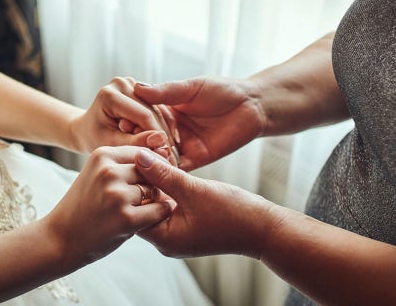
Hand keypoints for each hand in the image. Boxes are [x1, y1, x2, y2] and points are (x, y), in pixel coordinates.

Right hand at [44, 146, 175, 265]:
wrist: (59, 239)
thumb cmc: (83, 206)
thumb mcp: (97, 174)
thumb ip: (124, 164)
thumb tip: (163, 155)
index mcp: (102, 155)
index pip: (142, 153)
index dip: (149, 168)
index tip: (143, 182)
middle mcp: (109, 172)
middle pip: (150, 172)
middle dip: (149, 185)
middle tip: (134, 201)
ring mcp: (117, 195)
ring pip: (154, 191)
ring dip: (151, 202)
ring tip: (130, 211)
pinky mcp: (126, 219)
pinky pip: (158, 211)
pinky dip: (157, 216)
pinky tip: (142, 221)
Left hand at [69, 77, 169, 152]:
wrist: (87, 127)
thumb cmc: (94, 138)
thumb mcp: (111, 144)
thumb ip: (134, 143)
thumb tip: (161, 141)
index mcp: (110, 95)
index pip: (143, 116)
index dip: (158, 138)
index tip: (168, 157)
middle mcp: (122, 83)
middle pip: (152, 111)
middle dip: (163, 136)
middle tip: (174, 159)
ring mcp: (132, 83)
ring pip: (158, 110)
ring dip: (167, 131)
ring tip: (173, 154)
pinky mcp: (140, 88)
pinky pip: (157, 108)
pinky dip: (163, 125)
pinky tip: (169, 142)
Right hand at [131, 76, 265, 170]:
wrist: (253, 106)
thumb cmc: (223, 90)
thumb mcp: (191, 88)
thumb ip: (166, 92)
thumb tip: (137, 88)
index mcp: (165, 110)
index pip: (141, 119)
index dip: (131, 122)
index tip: (120, 124)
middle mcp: (170, 130)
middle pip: (147, 140)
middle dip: (138, 144)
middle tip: (128, 148)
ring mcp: (182, 146)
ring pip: (160, 156)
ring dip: (151, 159)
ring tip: (139, 162)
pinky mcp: (195, 160)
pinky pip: (178, 169)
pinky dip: (168, 171)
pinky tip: (158, 172)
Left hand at [134, 149, 274, 258]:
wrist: (265, 229)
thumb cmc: (234, 213)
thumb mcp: (194, 190)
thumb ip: (164, 174)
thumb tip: (138, 157)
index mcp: (163, 239)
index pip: (131, 211)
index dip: (129, 185)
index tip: (131, 160)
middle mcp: (166, 240)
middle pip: (141, 207)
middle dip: (141, 182)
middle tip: (140, 155)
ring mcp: (177, 233)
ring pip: (156, 203)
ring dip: (155, 182)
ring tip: (154, 157)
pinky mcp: (187, 225)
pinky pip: (169, 204)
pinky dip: (167, 188)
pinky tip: (168, 167)